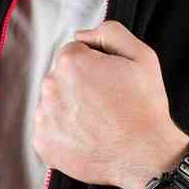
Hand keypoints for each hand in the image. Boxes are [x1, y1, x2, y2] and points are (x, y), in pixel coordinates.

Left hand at [33, 19, 188, 188]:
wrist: (145, 155)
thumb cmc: (145, 107)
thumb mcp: (142, 57)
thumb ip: (110, 33)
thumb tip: (82, 35)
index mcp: (71, 62)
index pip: (73, 53)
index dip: (94, 65)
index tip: (109, 82)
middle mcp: (51, 86)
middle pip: (60, 78)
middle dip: (79, 86)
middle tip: (105, 104)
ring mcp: (44, 116)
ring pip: (53, 103)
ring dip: (70, 109)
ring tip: (97, 122)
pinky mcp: (43, 142)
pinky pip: (49, 130)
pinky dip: (64, 133)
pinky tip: (86, 137)